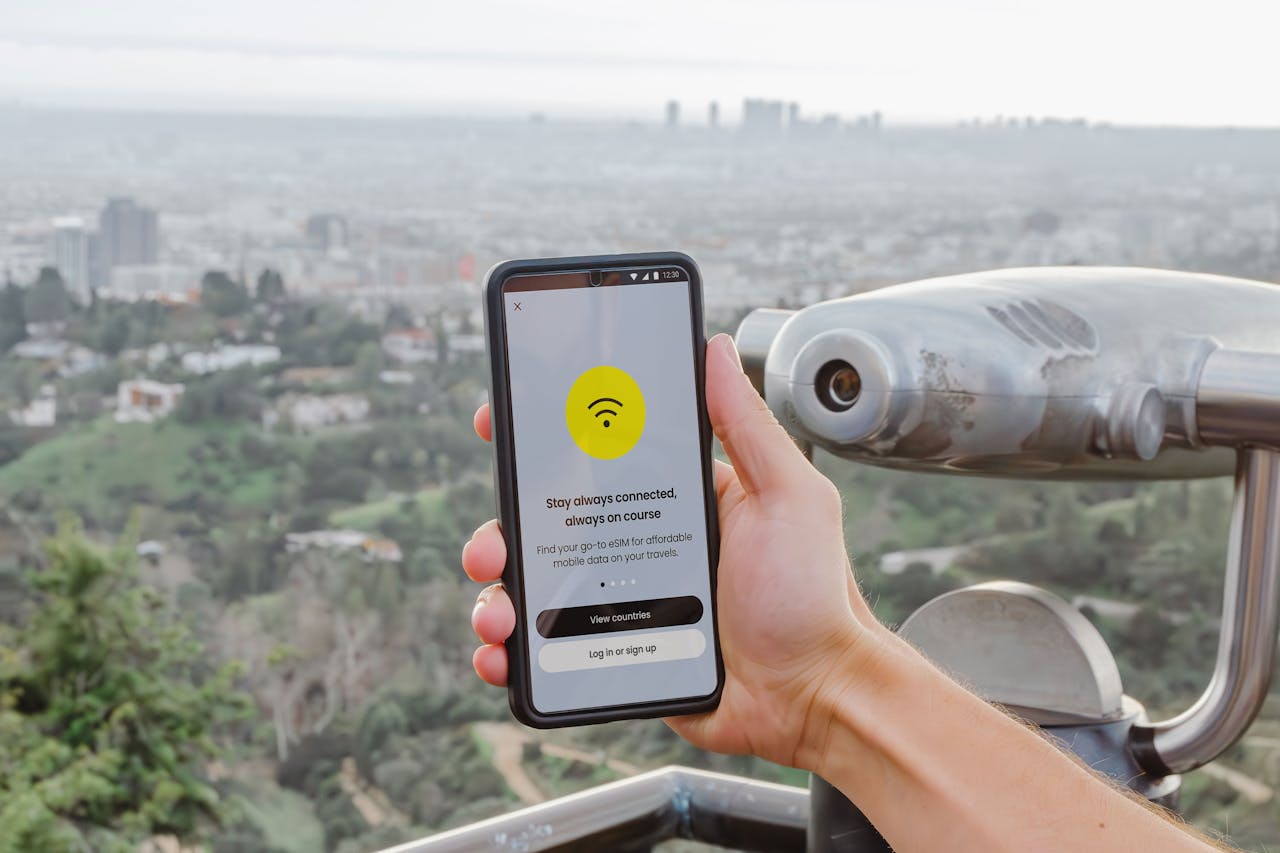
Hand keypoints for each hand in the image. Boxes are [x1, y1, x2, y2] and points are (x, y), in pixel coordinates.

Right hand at [462, 334, 886, 768]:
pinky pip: (545, 650)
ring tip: (499, 615)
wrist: (813, 697)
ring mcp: (621, 600)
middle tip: (492, 546)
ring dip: (496, 594)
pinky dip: (511, 652)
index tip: (500, 422)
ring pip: (534, 585)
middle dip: (500, 528)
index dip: (540, 438)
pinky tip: (503, 655)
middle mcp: (639, 542)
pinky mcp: (613, 653)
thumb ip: (746, 425)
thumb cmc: (811, 596)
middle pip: (546, 522)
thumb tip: (713, 350)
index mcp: (673, 497)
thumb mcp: (787, 496)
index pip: (593, 455)